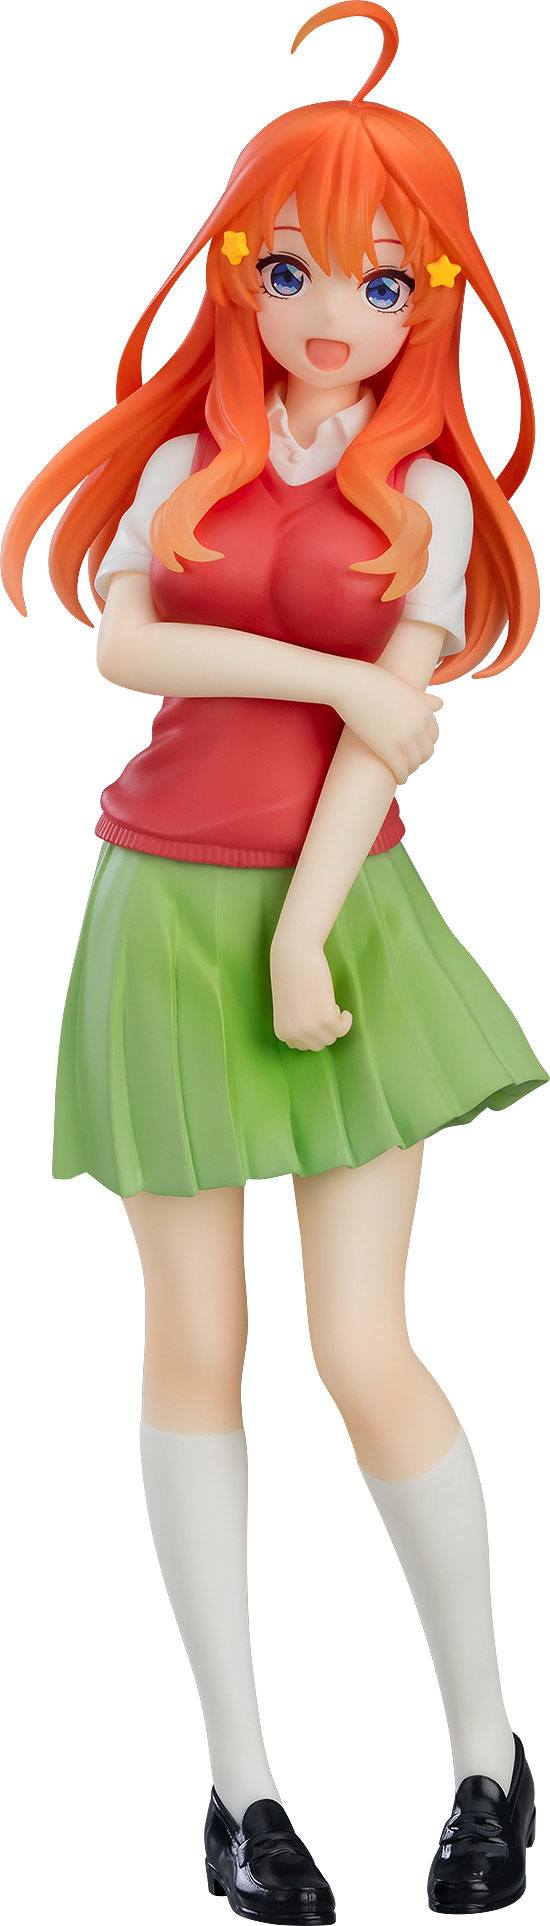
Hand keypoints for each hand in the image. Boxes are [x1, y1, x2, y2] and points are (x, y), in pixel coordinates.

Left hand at [270, 931, 352, 1050]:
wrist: (294, 956)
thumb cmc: (291, 977)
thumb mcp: (289, 1009)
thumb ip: (298, 1025)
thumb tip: (317, 1037)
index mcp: (282, 1033)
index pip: (303, 1046)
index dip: (312, 1032)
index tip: (315, 1017)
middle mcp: (295, 1034)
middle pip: (319, 1045)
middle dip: (324, 1029)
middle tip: (324, 1009)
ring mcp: (310, 1028)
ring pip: (331, 1038)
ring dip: (335, 1024)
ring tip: (331, 1005)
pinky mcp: (326, 1018)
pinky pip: (342, 1029)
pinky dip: (346, 1021)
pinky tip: (343, 1009)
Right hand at [335, 657, 442, 781]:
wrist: (352, 684)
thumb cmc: (374, 682)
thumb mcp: (404, 688)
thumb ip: (424, 698)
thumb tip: (441, 705)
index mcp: (424, 710)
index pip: (434, 735)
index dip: (426, 745)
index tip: (417, 749)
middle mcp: (418, 725)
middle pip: (427, 752)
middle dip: (419, 759)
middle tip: (409, 763)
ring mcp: (404, 738)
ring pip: (415, 763)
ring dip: (410, 769)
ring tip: (403, 771)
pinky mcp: (387, 748)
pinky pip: (401, 769)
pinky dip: (402, 777)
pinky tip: (399, 779)